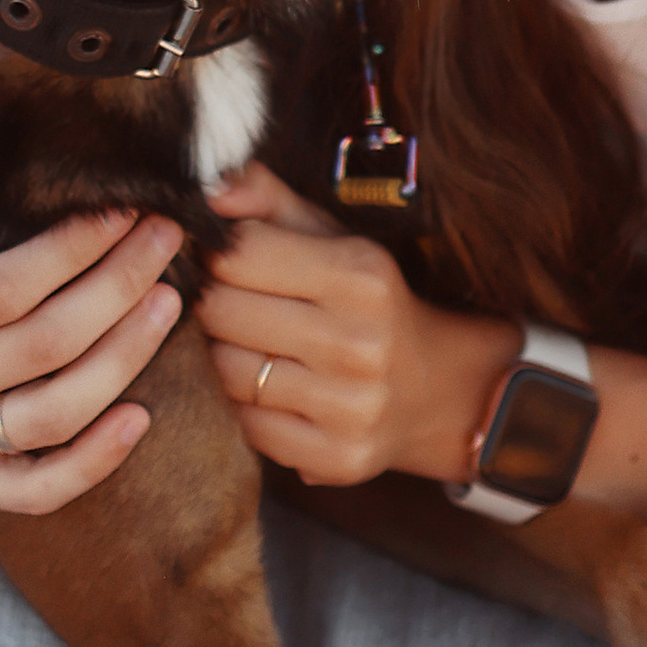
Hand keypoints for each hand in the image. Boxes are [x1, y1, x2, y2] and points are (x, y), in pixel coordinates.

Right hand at [0, 162, 184, 514]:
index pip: (0, 291)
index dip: (69, 252)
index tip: (116, 210)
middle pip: (44, 346)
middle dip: (118, 286)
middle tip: (166, 237)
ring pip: (56, 416)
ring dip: (125, 360)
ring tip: (169, 302)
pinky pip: (38, 491)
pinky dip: (95, 464)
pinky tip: (141, 416)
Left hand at [196, 165, 512, 487]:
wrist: (436, 388)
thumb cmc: (367, 301)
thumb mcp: (332, 237)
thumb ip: (268, 200)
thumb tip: (211, 189)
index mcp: (361, 275)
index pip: (241, 254)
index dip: (214, 253)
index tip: (214, 257)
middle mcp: (359, 342)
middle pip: (225, 312)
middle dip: (211, 303)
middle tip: (219, 301)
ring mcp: (349, 406)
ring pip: (227, 372)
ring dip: (220, 354)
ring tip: (241, 342)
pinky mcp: (336, 457)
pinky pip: (247, 427)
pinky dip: (242, 406)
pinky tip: (262, 389)